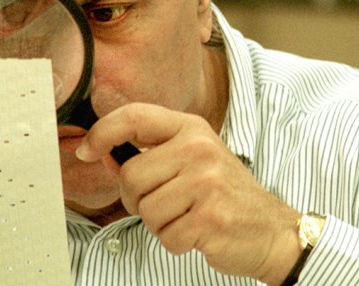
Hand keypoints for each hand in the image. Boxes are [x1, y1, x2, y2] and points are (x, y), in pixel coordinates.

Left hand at [76, 103, 302, 284]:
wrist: (271, 230)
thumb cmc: (225, 195)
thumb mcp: (192, 160)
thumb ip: (150, 153)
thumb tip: (101, 151)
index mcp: (192, 128)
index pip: (134, 116)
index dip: (102, 132)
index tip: (86, 150)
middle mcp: (199, 149)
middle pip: (131, 176)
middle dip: (138, 199)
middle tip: (166, 204)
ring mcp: (206, 182)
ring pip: (145, 209)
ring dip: (159, 224)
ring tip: (187, 216)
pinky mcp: (209, 218)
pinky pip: (164, 236)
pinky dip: (175, 242)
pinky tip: (197, 232)